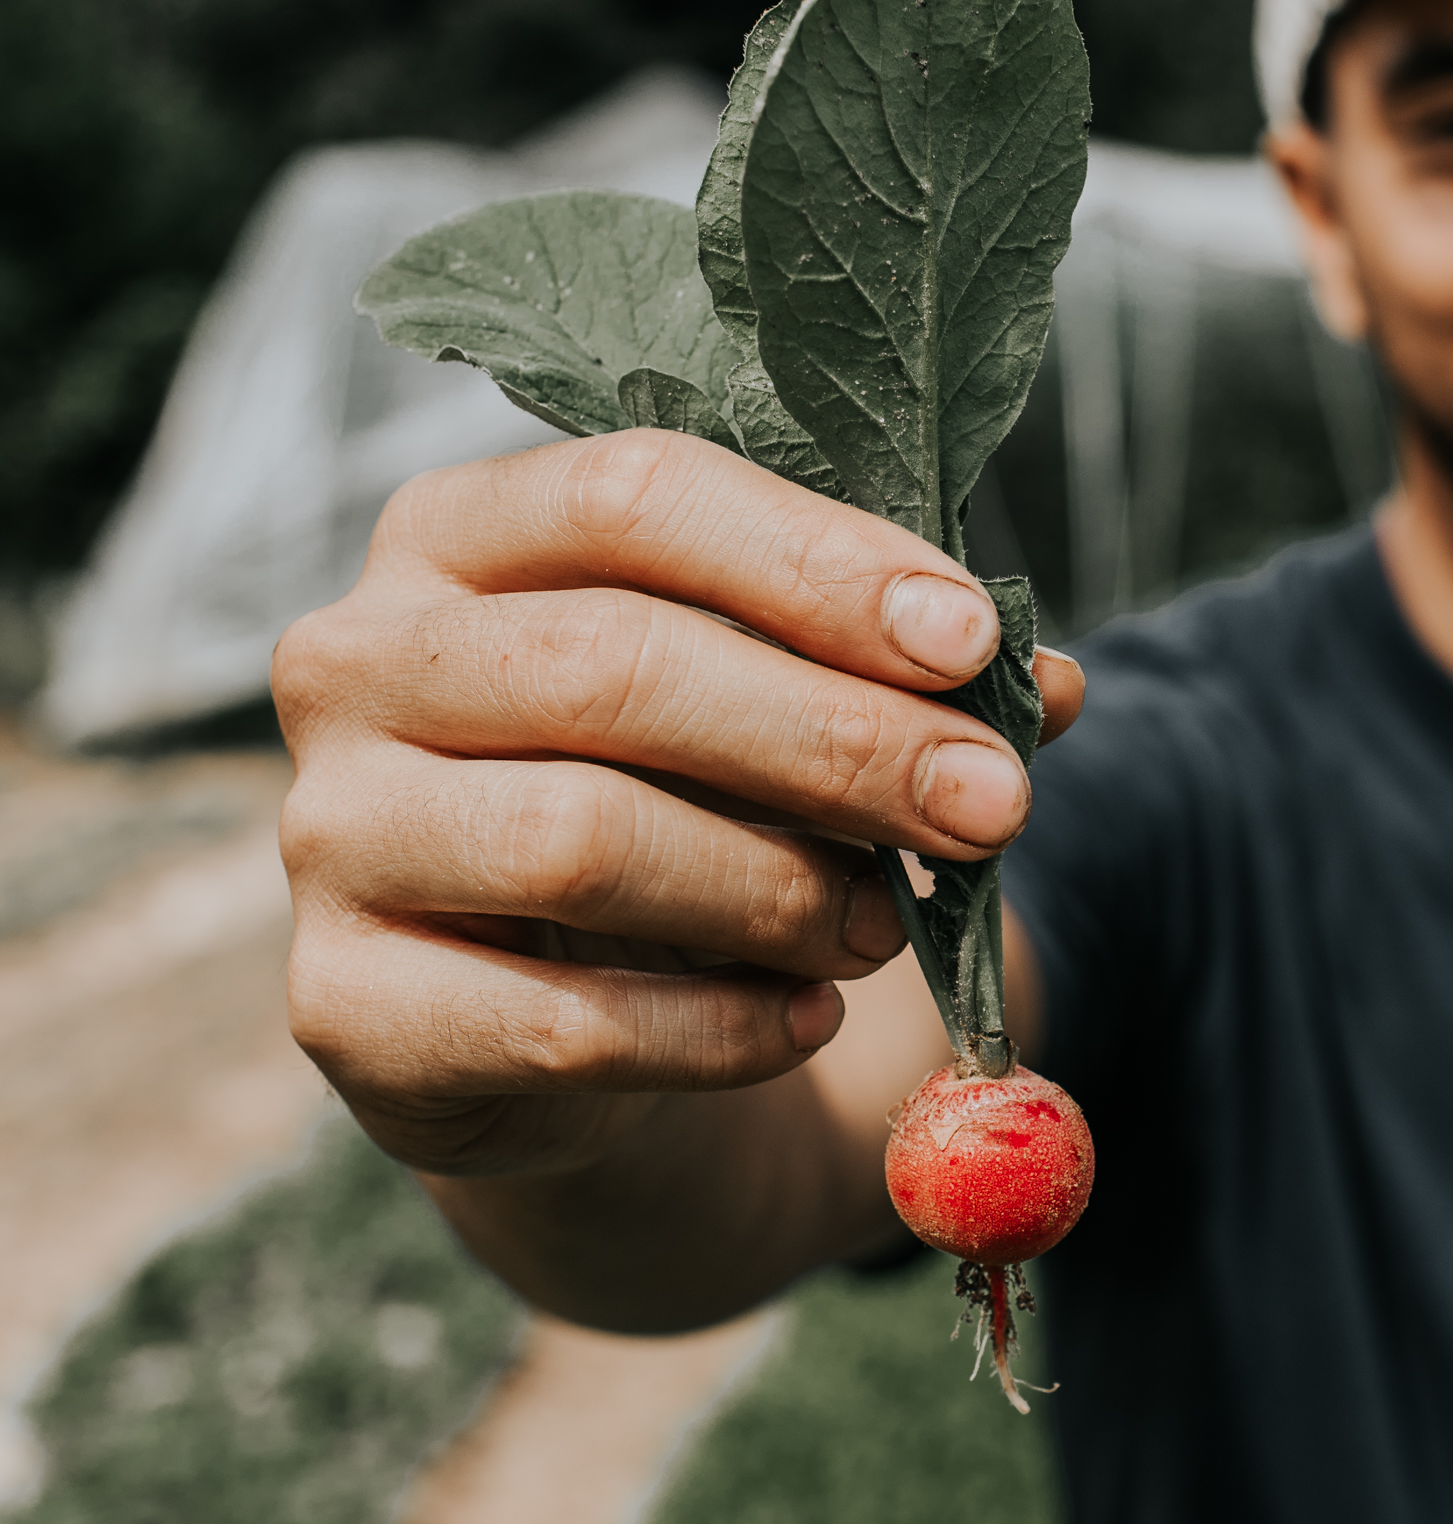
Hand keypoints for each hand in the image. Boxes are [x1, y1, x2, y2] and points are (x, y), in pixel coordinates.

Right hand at [275, 430, 1078, 1184]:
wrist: (531, 1026)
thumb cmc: (663, 806)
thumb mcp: (773, 713)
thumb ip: (895, 682)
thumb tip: (1050, 688)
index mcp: (459, 534)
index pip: (635, 494)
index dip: (816, 563)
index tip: (972, 638)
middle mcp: (357, 659)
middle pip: (616, 664)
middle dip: (835, 737)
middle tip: (989, 803)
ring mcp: (330, 832)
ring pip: (581, 839)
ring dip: (780, 890)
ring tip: (887, 927)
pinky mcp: (342, 1003)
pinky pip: (562, 1019)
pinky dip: (721, 1029)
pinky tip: (803, 1018)